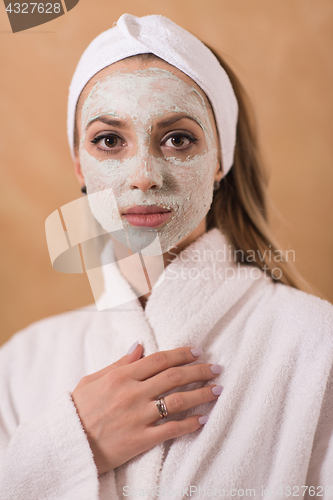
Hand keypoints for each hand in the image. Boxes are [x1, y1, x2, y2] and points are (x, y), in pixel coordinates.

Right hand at [71, 344, 222, 474]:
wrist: (67, 444)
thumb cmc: (78, 409)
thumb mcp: (94, 379)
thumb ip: (120, 363)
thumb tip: (140, 345)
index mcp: (121, 376)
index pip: (159, 359)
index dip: (182, 353)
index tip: (198, 351)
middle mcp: (132, 394)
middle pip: (174, 377)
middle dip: (199, 370)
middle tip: (217, 368)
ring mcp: (137, 417)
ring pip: (178, 401)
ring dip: (201, 394)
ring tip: (218, 390)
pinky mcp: (140, 440)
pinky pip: (171, 430)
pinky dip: (190, 424)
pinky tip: (204, 419)